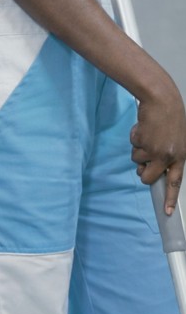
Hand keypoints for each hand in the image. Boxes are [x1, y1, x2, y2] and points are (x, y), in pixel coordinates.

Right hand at [131, 95, 185, 214]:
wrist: (162, 100)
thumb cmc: (169, 118)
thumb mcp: (175, 140)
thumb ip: (165, 156)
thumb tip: (147, 170)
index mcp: (181, 156)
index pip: (176, 182)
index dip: (170, 198)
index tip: (167, 212)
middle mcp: (170, 156)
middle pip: (147, 177)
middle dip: (142, 170)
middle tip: (145, 157)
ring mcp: (156, 150)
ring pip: (137, 161)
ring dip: (138, 149)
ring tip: (148, 135)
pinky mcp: (143, 143)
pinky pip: (133, 147)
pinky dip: (135, 138)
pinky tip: (143, 129)